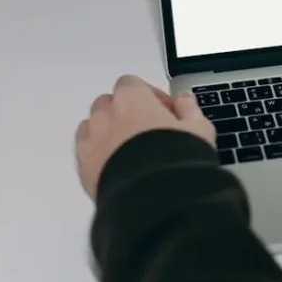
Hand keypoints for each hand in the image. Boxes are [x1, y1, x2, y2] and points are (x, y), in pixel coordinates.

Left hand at [76, 75, 215, 200]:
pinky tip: (119, 168)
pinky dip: (99, 155)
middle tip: (149, 131)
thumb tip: (184, 99)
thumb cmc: (176, 157)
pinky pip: (87, 153)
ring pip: (94, 127)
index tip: (165, 112)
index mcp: (132, 98)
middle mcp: (105, 115)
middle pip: (110, 104)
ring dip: (109, 133)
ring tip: (132, 152)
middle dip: (126, 113)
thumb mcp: (199, 128)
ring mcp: (91, 141)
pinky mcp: (83, 168)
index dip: (150, 96)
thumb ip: (189, 108)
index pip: (132, 84)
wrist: (153, 197)